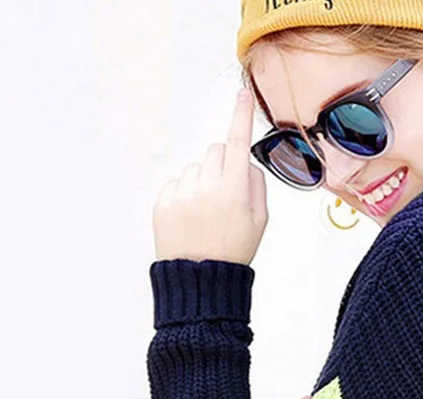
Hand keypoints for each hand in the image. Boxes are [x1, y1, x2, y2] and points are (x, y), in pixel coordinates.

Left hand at [152, 88, 267, 265]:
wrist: (200, 280)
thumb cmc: (233, 252)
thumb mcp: (259, 223)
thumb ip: (256, 186)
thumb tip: (245, 163)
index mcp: (234, 191)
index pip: (238, 142)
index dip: (241, 116)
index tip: (241, 95)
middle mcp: (207, 187)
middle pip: (216, 151)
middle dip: (223, 164)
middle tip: (226, 193)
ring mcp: (182, 193)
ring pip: (196, 167)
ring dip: (203, 181)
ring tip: (206, 214)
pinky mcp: (163, 201)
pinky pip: (177, 183)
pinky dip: (185, 194)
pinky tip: (190, 218)